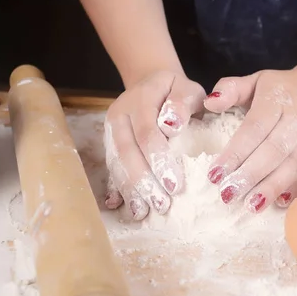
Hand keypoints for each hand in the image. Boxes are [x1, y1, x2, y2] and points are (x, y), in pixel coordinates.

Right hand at [104, 71, 205, 219]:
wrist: (152, 83)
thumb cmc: (176, 90)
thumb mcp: (188, 88)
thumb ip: (183, 103)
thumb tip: (172, 126)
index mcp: (140, 98)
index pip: (147, 133)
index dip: (159, 160)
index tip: (175, 186)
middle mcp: (120, 114)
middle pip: (127, 151)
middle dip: (143, 182)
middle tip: (161, 205)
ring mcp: (111, 130)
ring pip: (116, 162)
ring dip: (129, 189)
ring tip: (142, 213)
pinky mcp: (109, 143)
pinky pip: (110, 166)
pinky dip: (116, 188)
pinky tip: (121, 206)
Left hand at [203, 67, 296, 212]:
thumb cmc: (282, 90)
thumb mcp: (255, 81)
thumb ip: (230, 89)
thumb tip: (209, 104)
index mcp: (277, 100)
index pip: (254, 128)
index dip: (235, 152)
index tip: (215, 173)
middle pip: (273, 151)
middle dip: (250, 175)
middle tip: (227, 194)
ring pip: (293, 166)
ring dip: (271, 188)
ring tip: (250, 206)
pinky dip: (295, 190)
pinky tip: (278, 203)